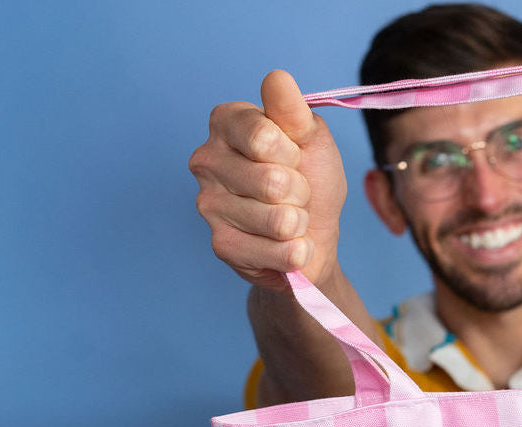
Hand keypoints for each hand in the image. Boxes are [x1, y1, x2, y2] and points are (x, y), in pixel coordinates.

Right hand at [189, 70, 346, 291]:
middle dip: (301, 194)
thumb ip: (294, 111)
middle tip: (295, 194)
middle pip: (273, 183)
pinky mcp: (221, 245)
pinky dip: (295, 253)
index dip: (294, 154)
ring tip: (291, 220)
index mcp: (226, 123)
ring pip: (278, 221)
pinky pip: (276, 253)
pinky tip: (286, 246)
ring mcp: (209, 205)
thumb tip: (277, 78)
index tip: (294, 157)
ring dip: (299, 224)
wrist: (315, 236)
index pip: (263, 137)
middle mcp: (206, 160)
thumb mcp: (312, 139)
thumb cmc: (312, 181)